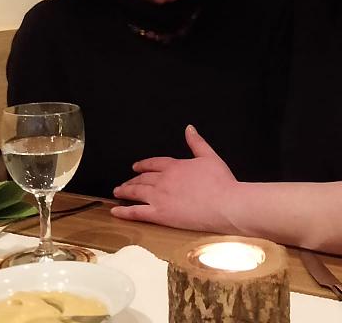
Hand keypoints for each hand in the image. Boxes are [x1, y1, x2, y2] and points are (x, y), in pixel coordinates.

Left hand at [111, 125, 238, 232]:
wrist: (225, 203)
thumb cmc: (221, 182)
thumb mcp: (210, 157)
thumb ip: (197, 142)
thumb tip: (189, 128)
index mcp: (175, 166)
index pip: (153, 163)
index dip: (143, 165)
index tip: (136, 167)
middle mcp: (163, 180)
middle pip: (142, 178)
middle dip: (132, 180)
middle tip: (124, 183)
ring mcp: (159, 197)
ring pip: (136, 192)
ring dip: (125, 191)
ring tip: (118, 192)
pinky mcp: (160, 214)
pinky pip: (136, 212)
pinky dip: (124, 211)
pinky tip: (115, 211)